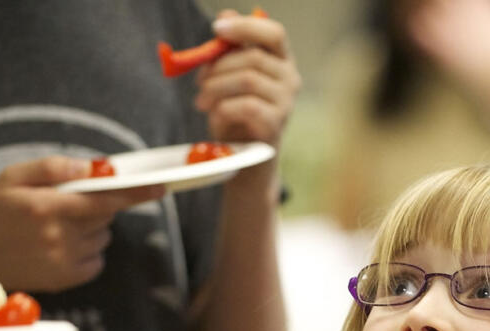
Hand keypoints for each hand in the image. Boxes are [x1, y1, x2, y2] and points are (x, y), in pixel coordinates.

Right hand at [0, 157, 164, 291]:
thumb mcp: (12, 176)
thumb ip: (53, 167)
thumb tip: (93, 167)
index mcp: (47, 207)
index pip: (104, 199)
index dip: (136, 193)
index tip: (162, 187)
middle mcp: (59, 236)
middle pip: (106, 215)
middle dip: (97, 204)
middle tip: (67, 203)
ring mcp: (65, 261)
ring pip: (103, 237)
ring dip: (91, 228)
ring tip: (56, 226)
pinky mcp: (67, 279)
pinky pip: (97, 260)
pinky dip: (88, 250)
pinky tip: (60, 245)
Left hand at [195, 10, 300, 145]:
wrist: (246, 155)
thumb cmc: (237, 112)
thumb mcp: (230, 77)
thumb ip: (229, 49)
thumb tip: (225, 17)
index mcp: (281, 61)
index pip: (274, 33)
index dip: (246, 26)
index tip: (217, 29)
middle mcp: (290, 79)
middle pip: (252, 57)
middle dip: (218, 67)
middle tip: (199, 81)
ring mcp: (286, 102)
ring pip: (247, 80)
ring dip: (216, 88)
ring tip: (201, 100)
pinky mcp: (276, 124)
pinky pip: (247, 106)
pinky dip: (223, 108)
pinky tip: (215, 115)